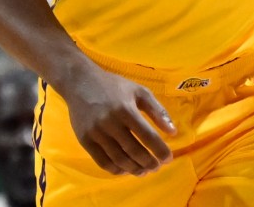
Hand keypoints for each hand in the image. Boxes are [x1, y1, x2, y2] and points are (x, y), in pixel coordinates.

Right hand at [56, 65, 175, 175]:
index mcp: (126, 109)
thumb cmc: (113, 86)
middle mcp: (110, 122)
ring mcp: (96, 133)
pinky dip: (116, 170)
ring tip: (144, 171)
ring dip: (134, 169)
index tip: (168, 159)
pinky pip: (102, 162)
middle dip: (149, 163)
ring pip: (118, 159)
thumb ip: (157, 111)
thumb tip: (173, 132)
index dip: (160, 150)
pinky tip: (125, 170)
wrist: (80, 82)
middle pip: (133, 151)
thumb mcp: (139, 91)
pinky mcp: (85, 140)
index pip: (147, 136)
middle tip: (157, 167)